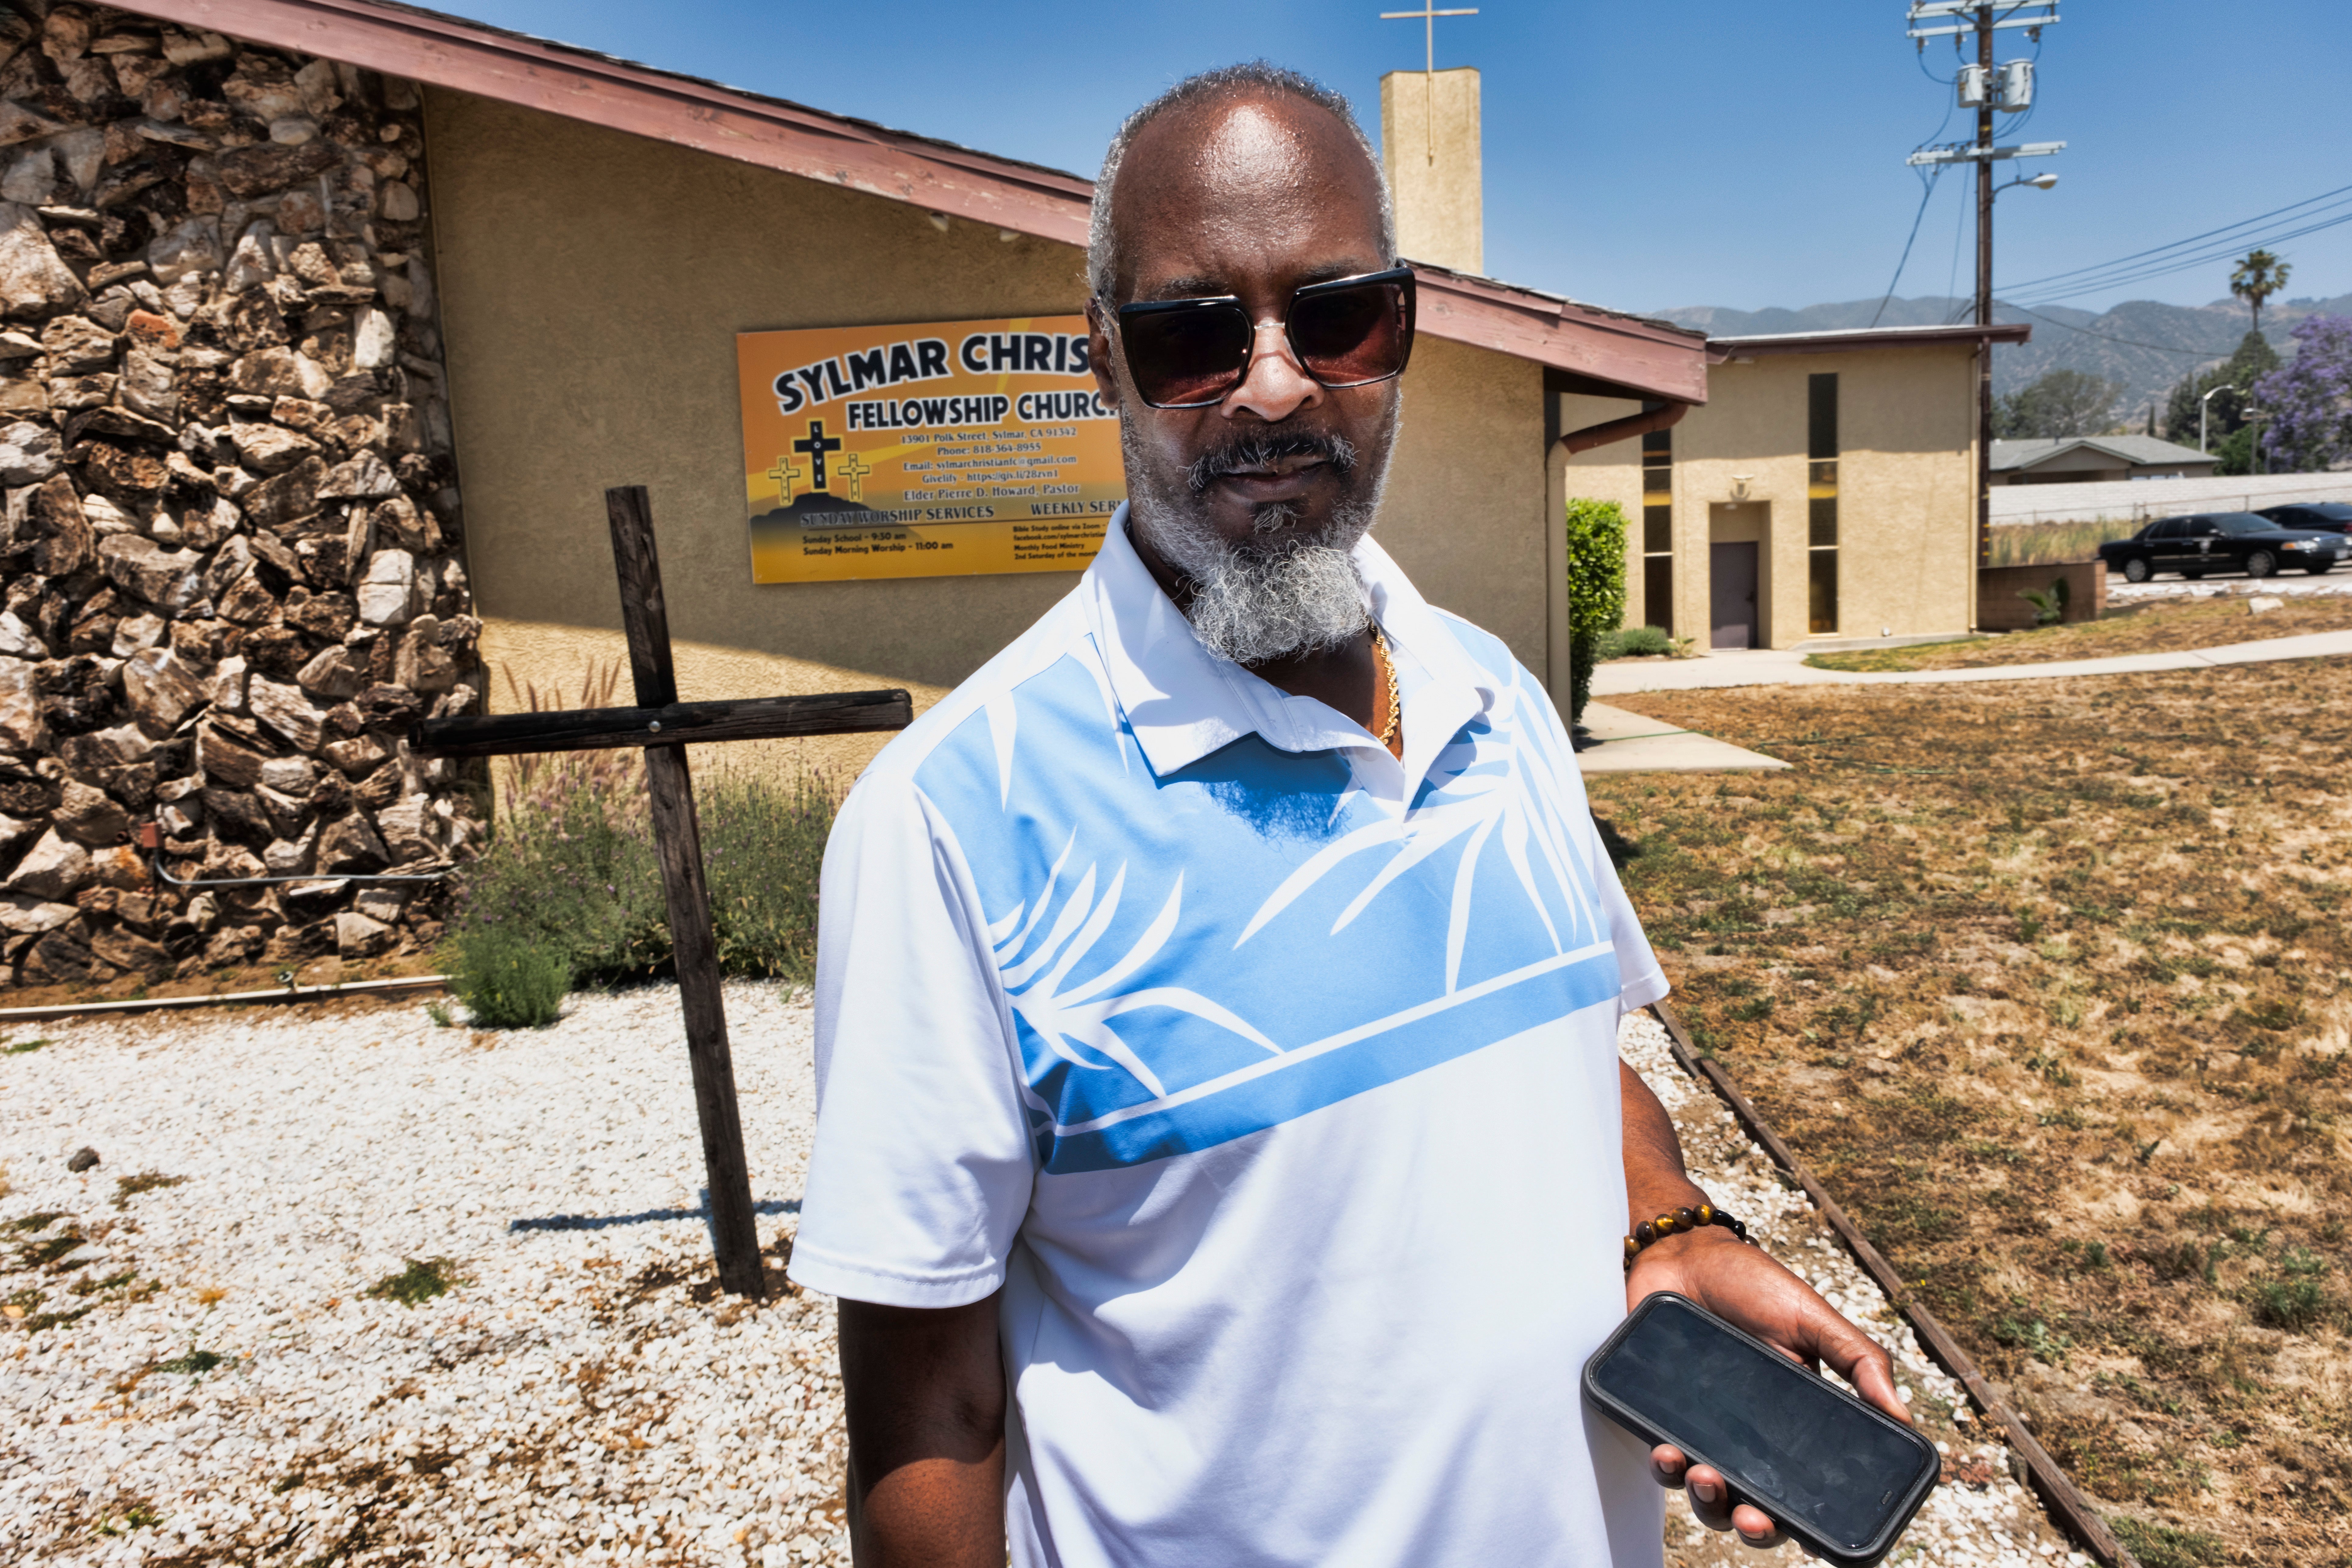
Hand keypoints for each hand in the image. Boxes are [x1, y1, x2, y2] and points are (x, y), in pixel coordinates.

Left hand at [1626, 1226, 1910, 1549]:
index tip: (1807, 1533)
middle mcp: (1748, 1437)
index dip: (1805, 1521)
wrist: (1683, 1254)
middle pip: (1754, 1507)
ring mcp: (1702, 1429)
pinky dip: (1665, 1467)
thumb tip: (1903, 1419)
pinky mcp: (1660, 1415)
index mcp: (1792, 1424)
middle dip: (1753, 1525)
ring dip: (1707, 1502)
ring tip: (1704, 1477)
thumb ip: (1858, 1361)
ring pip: (1706, 1496)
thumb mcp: (1811, 1318)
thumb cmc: (1752, 1284)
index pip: (1804, 1489)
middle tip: (1750, 1517)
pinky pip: (1662, 1460)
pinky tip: (1667, 1451)